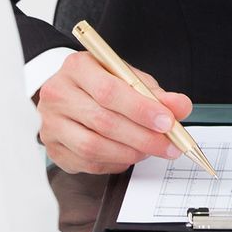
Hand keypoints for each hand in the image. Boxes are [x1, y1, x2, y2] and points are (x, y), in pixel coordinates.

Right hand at [38, 50, 193, 174]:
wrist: (67, 93)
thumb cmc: (99, 83)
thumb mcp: (127, 78)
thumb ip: (154, 92)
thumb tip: (180, 106)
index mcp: (77, 67)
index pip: (109, 90)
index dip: (141, 109)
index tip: (167, 122)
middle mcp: (58, 94)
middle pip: (103, 121)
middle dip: (143, 137)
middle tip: (169, 145)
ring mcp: (51, 124)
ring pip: (94, 146)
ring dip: (129, 153)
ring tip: (149, 150)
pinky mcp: (53, 149)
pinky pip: (88, 163)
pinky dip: (114, 163)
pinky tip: (128, 156)